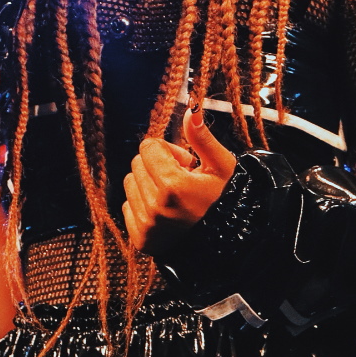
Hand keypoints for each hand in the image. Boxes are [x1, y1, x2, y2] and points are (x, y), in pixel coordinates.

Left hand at [122, 108, 236, 255]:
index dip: (168, 151)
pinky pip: (127, 207)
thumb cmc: (226, 202)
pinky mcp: (140, 238)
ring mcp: (146, 225)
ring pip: (130, 184)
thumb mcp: (222, 167)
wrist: (227, 245)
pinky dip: (142, 205)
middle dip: (157, 166)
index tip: (186, 164)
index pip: (148, 147)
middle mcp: (155, 206)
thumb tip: (191, 111)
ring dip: (148, 184)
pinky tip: (165, 212)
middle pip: (137, 163)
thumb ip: (202, 139)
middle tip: (181, 180)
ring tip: (173, 197)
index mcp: (174, 185)